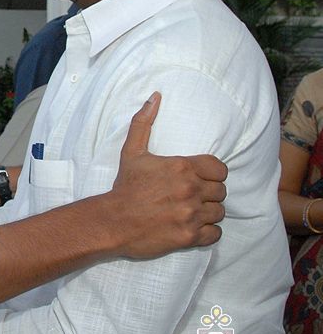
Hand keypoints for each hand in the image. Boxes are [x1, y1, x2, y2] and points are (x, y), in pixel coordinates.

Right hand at [107, 91, 227, 256]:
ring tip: (191, 212)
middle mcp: (190, 190)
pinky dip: (207, 232)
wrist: (112, 221)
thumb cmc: (124, 186)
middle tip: (191, 196)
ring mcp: (191, 214)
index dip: (212, 174)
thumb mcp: (132, 151)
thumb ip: (144, 122)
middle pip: (221, 191)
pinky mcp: (189, 236)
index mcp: (182, 167)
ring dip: (208, 212)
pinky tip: (192, 227)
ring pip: (219, 212)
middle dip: (208, 194)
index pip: (219, 169)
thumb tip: (155, 96)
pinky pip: (215, 233)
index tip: (199, 179)